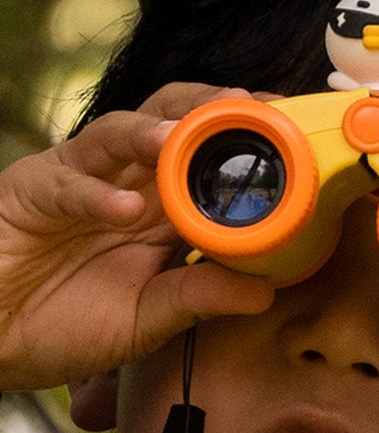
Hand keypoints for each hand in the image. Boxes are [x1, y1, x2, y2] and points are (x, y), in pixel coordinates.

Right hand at [0, 83, 274, 390]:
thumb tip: (264, 293)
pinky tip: (123, 210)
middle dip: (208, 109)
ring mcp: (79, 181)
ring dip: (152, 131)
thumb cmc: (65, 324)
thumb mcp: (145, 319)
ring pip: (117, 133)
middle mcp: (125, 184)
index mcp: (159, 209)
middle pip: (169, 121)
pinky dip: (95, 194)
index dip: (245, 139)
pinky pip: (66, 182)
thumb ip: (196, 298)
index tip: (291, 132)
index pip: (205, 156)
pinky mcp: (32, 191)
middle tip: (249, 108)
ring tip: (182, 137)